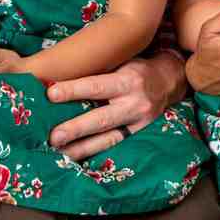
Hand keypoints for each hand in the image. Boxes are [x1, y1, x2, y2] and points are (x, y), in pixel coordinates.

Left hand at [45, 49, 184, 162]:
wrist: (169, 82)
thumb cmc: (136, 69)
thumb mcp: (121, 62)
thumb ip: (98, 70)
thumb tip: (59, 75)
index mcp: (128, 80)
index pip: (96, 86)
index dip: (73, 90)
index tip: (50, 95)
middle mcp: (135, 103)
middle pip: (102, 119)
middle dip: (76, 128)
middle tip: (54, 137)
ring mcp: (139, 123)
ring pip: (108, 139)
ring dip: (82, 148)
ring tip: (60, 153)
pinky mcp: (139, 136)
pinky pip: (116, 146)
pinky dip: (95, 153)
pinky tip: (76, 157)